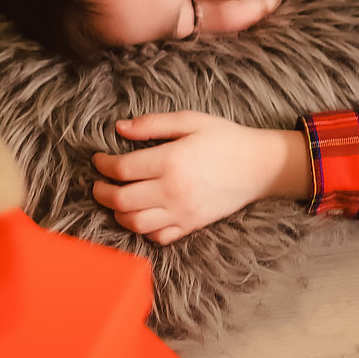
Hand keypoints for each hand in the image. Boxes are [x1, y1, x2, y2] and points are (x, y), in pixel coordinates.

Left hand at [92, 112, 310, 244]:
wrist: (259, 166)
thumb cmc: (225, 139)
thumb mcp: (190, 121)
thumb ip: (152, 124)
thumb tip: (119, 128)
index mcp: (171, 161)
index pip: (122, 169)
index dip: (103, 165)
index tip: (99, 159)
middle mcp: (173, 191)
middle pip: (122, 200)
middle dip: (102, 193)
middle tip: (98, 183)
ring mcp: (182, 212)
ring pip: (135, 223)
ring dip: (118, 213)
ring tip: (115, 200)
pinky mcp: (191, 225)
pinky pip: (158, 237)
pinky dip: (142, 229)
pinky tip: (140, 215)